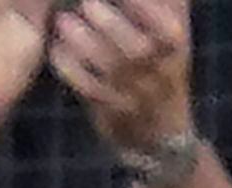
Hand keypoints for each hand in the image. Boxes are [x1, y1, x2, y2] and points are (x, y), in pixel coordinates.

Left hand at [50, 0, 194, 157]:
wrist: (160, 131)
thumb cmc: (164, 66)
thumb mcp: (174, 30)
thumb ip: (168, 3)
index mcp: (175, 41)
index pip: (163, 21)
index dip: (139, 5)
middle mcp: (158, 69)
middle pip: (135, 46)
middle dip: (109, 21)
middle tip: (86, 2)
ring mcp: (133, 92)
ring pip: (109, 69)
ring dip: (83, 43)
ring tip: (64, 21)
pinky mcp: (109, 109)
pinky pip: (88, 89)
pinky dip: (70, 69)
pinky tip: (56, 48)